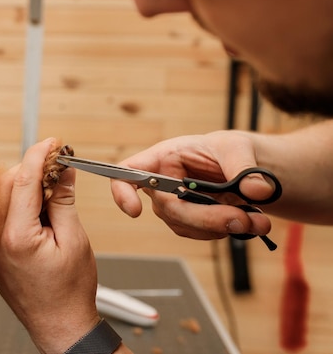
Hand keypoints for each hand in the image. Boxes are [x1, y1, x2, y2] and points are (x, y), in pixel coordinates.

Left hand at [0, 138, 100, 353]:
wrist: (58, 326)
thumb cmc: (69, 291)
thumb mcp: (74, 240)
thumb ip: (63, 200)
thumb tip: (63, 170)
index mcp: (15, 237)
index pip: (22, 180)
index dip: (39, 155)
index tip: (53, 143)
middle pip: (5, 184)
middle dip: (31, 172)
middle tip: (58, 170)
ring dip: (22, 187)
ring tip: (50, 196)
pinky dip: (14, 204)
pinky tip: (35, 211)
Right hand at [111, 130, 273, 239]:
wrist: (246, 169)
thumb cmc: (230, 150)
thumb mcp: (239, 148)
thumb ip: (245, 168)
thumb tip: (256, 190)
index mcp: (164, 157)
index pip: (129, 172)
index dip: (123, 192)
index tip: (135, 211)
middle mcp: (162, 183)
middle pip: (168, 208)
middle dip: (206, 218)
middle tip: (243, 220)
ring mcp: (174, 205)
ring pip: (184, 225)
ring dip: (222, 227)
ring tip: (258, 221)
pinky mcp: (190, 221)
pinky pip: (199, 234)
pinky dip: (224, 232)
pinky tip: (247, 222)